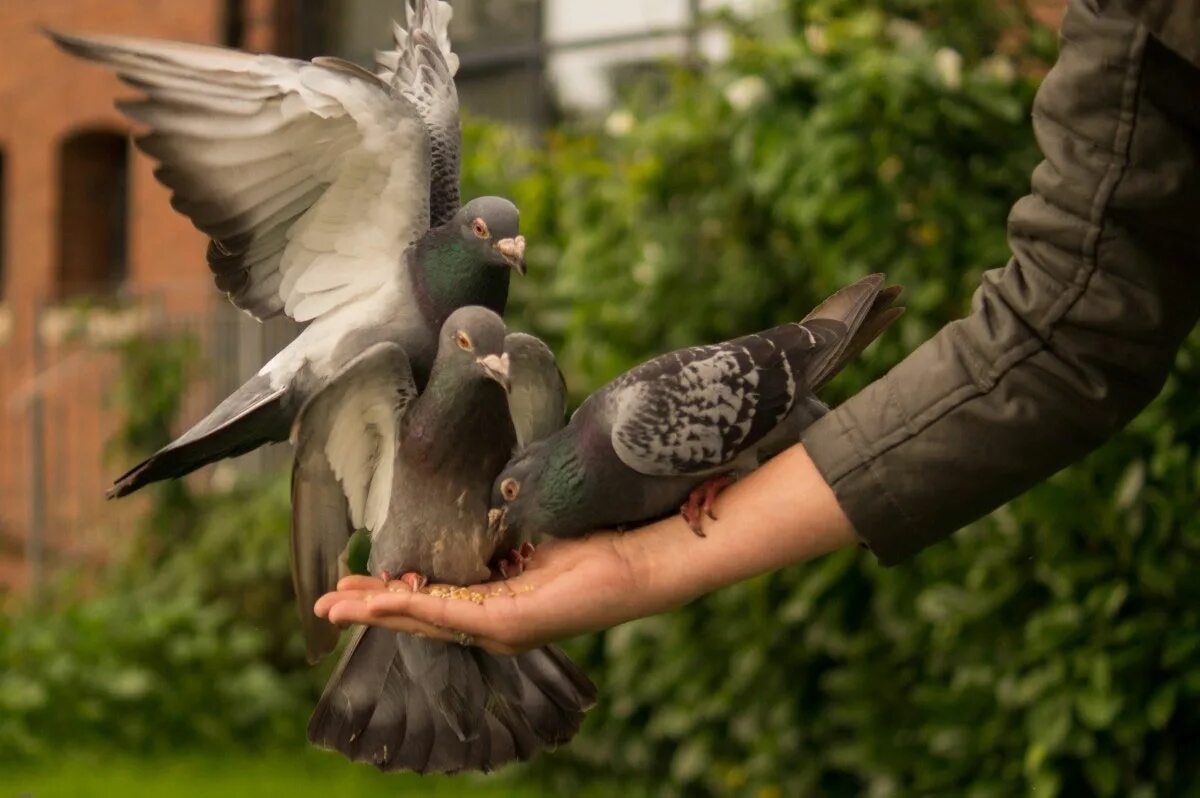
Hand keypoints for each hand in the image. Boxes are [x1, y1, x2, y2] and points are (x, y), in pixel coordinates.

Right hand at [314, 530, 667, 654]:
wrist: (638, 560)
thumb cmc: (594, 545)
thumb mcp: (532, 535)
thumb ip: (498, 534)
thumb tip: (471, 509)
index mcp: (497, 602)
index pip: (432, 600)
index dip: (389, 594)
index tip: (353, 583)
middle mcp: (495, 622)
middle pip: (419, 617)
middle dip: (369, 610)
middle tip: (326, 605)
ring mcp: (502, 626)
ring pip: (425, 619)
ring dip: (377, 613)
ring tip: (337, 608)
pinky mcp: (513, 621)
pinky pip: (451, 613)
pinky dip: (410, 608)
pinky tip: (381, 602)